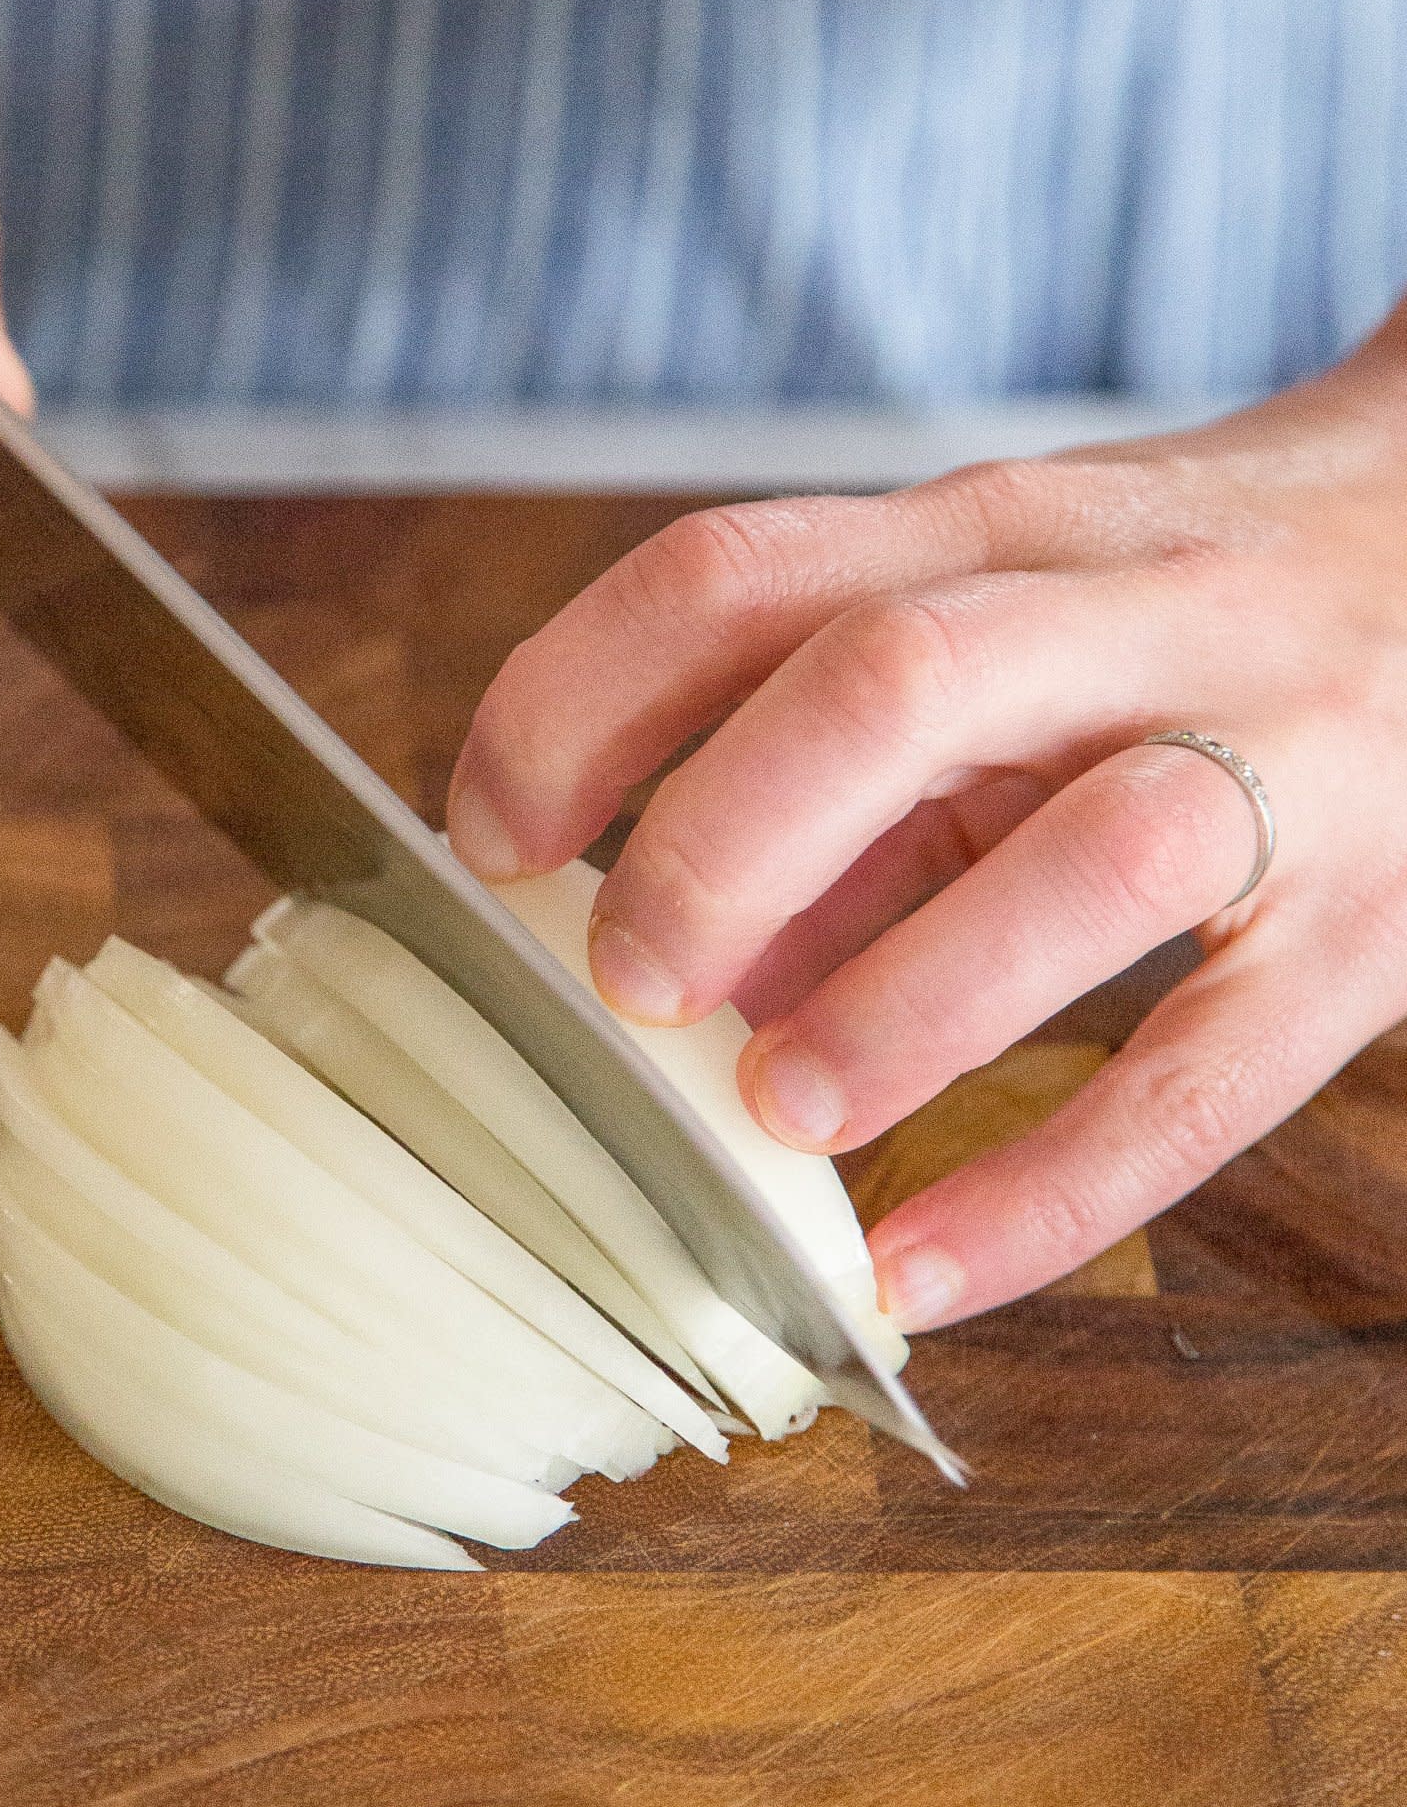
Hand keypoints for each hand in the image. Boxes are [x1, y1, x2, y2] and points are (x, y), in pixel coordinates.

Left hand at [447, 320, 1406, 1324]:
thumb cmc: (1187, 615)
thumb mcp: (1008, 634)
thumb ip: (851, 786)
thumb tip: (689, 973)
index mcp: (993, 534)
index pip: (735, 576)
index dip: (575, 703)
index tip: (489, 838)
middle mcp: (1132, 616)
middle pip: (891, 680)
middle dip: (721, 839)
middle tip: (627, 986)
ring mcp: (1280, 760)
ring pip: (1091, 859)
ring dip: (902, 997)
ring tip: (775, 1111)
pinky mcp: (1380, 928)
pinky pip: (1216, 1073)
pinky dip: (1056, 1191)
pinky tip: (922, 1272)